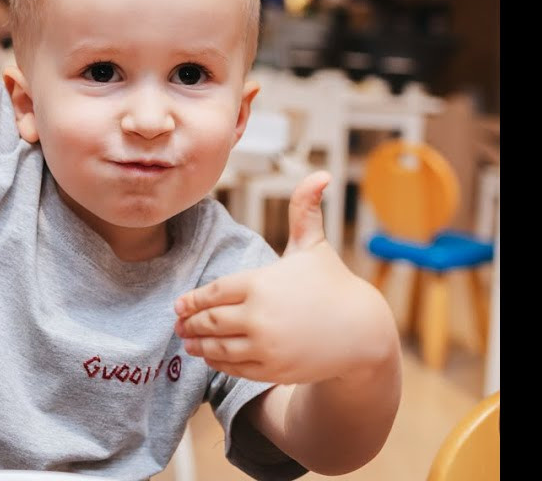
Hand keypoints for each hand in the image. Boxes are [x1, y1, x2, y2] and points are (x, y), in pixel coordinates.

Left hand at [173, 171, 393, 384]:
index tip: (180, 304)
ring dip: (198, 345)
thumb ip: (305, 210)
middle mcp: (259, 315)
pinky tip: (211, 357)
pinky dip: (218, 363)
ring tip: (188, 342)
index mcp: (261, 282)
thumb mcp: (314, 246)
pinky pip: (234, 367)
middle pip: (209, 320)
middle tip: (178, 324)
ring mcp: (265, 345)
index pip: (213, 292)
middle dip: (190, 323)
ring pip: (217, 347)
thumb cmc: (333, 284)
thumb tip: (320, 173)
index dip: (192, 300)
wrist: (362, 333)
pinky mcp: (273, 369)